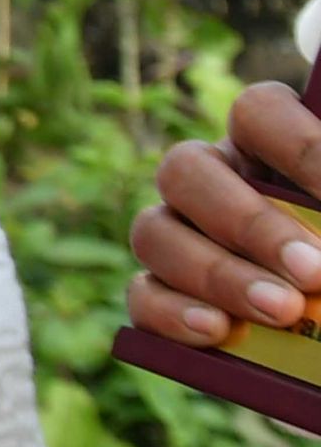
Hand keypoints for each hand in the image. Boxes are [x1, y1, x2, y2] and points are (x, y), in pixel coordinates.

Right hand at [126, 81, 320, 344]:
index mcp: (268, 148)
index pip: (259, 114)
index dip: (299, 147)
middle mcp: (216, 183)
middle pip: (186, 169)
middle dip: (250, 225)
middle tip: (314, 273)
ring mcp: (181, 236)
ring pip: (154, 233)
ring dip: (217, 275)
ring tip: (282, 312)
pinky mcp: (166, 296)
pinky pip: (142, 295)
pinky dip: (173, 313)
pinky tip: (218, 332)